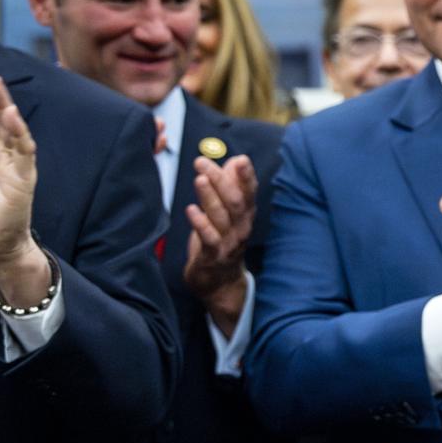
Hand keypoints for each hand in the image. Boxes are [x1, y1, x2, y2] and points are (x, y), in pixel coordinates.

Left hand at [182, 155, 256, 334]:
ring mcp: (229, 243)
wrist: (220, 283)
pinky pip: (209, 238)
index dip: (247, 176)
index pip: (249, 192)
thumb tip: (235, 161)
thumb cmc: (221, 242)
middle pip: (235, 201)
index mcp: (245, 216)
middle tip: (202, 163)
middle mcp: (241, 228)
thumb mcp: (228, 213)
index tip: (241, 159)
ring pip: (223, 217)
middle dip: (220, 180)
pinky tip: (192, 209)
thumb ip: (231, 186)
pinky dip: (201, 223)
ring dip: (211, 196)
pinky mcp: (213, 256)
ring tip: (200, 179)